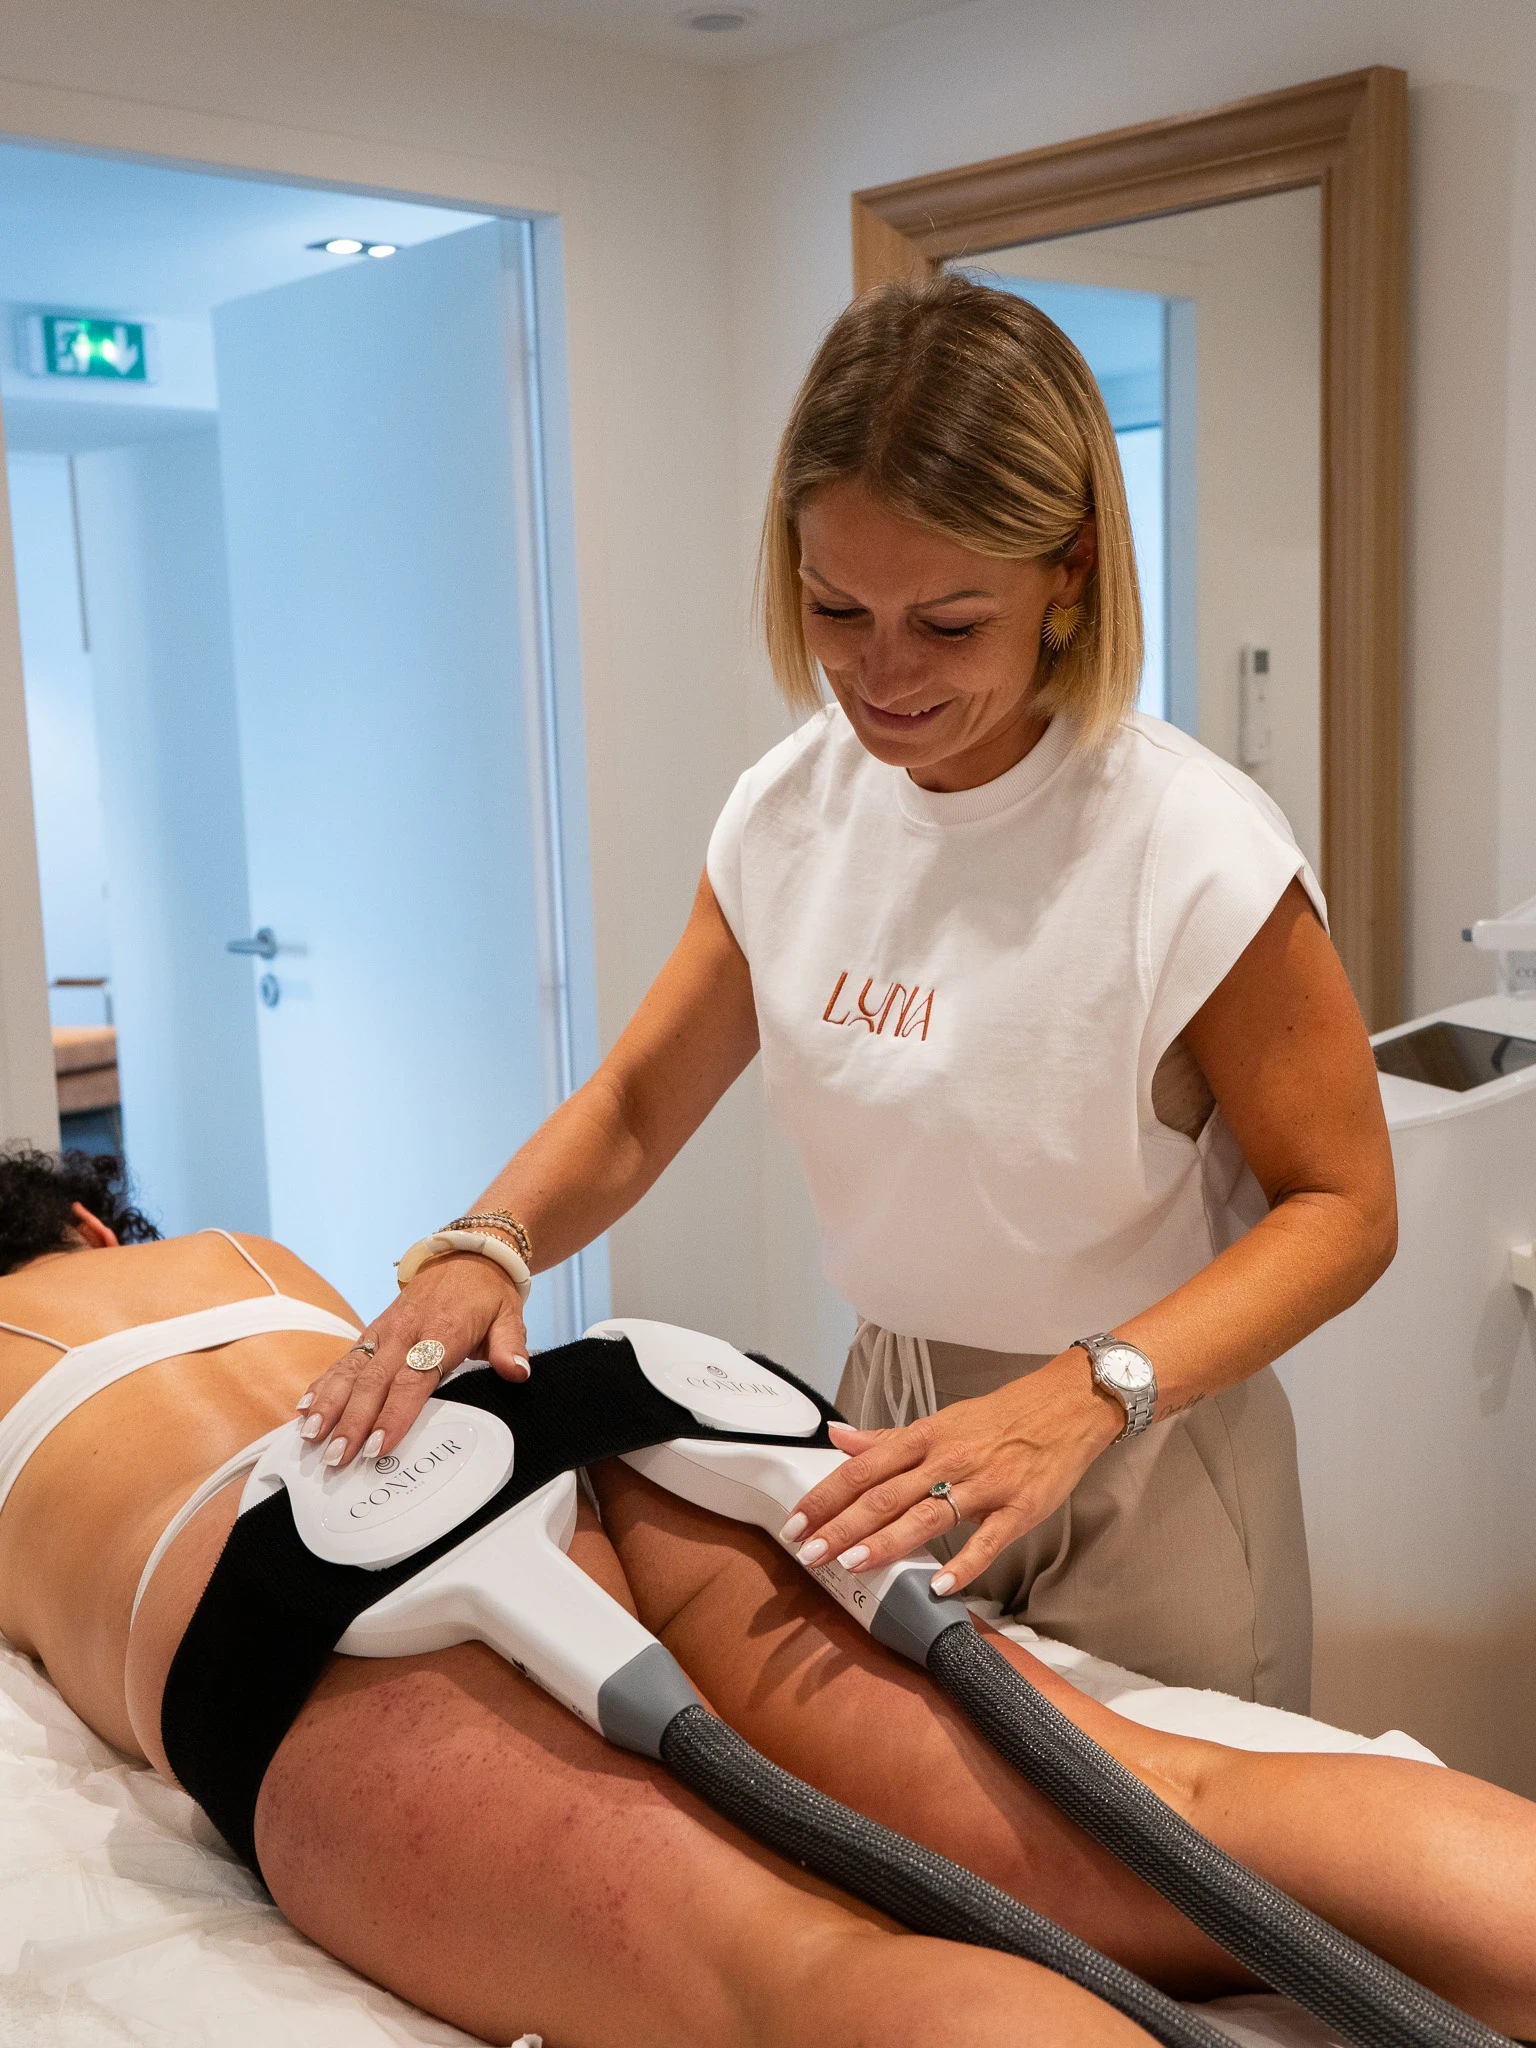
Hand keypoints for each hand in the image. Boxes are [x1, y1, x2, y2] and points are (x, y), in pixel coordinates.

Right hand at [296, 1254, 530, 1467]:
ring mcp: (383, 1331)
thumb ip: (511, 1345)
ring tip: (310, 1436)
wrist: (467, 1254)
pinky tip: (305, 1408)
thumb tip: (518, 1371)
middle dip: (352, 1422)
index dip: (394, 1414)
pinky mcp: (372, 1332)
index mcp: (440, 1331)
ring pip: (350, 1370)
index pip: (414, 1379)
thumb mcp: (509, 1315)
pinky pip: (344, 1359)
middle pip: (374, 1382)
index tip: (379, 1445)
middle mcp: (404, 1332)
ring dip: (328, 1404)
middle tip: (337, 1457)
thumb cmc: (487, 1293)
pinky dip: (323, 1383)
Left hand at [783, 1352, 1123, 1594]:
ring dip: (886, 1543)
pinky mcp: (1019, 1508)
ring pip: (927, 1516)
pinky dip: (963, 1565)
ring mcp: (985, 1485)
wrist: (1067, 1406)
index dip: (826, 1496)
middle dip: (843, 1527)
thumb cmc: (1000, 1418)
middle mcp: (949, 1459)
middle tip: (809, 1555)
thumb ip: (887, 1438)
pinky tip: (938, 1586)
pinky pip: (988, 1540)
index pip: (863, 1469)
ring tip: (853, 1566)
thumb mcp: (941, 1421)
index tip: (795, 1523)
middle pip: (886, 1495)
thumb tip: (837, 1438)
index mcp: (925, 1437)